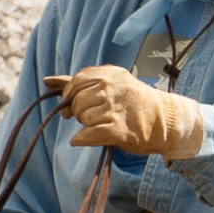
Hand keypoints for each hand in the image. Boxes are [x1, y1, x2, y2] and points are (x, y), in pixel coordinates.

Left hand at [52, 65, 209, 160]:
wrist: (166, 122)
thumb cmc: (134, 104)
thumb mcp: (110, 85)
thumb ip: (77, 82)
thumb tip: (47, 81)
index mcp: (109, 74)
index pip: (76, 82)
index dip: (72, 96)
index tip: (78, 103)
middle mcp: (112, 87)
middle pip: (77, 101)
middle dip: (81, 112)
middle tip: (97, 116)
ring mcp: (115, 108)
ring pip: (83, 118)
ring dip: (88, 125)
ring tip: (105, 124)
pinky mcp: (118, 129)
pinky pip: (88, 135)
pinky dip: (83, 139)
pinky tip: (85, 138)